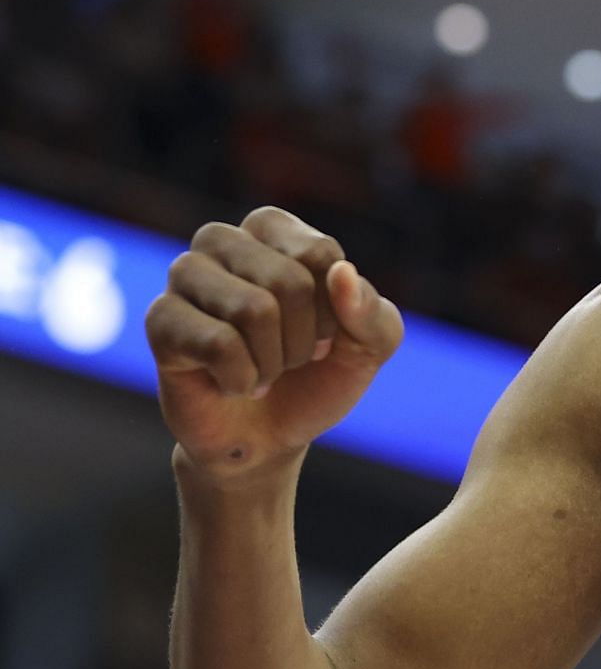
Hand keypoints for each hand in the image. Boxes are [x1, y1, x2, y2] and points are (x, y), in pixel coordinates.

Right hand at [146, 206, 403, 477]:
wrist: (268, 439)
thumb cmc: (316, 378)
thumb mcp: (370, 348)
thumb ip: (372, 312)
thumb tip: (342, 273)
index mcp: (273, 229)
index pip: (320, 255)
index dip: (334, 311)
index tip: (323, 334)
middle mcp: (222, 241)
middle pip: (288, 281)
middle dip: (302, 340)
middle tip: (288, 359)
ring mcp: (185, 276)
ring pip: (253, 310)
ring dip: (273, 361)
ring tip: (260, 370)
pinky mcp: (160, 320)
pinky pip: (220, 344)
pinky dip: (242, 379)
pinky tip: (231, 384)